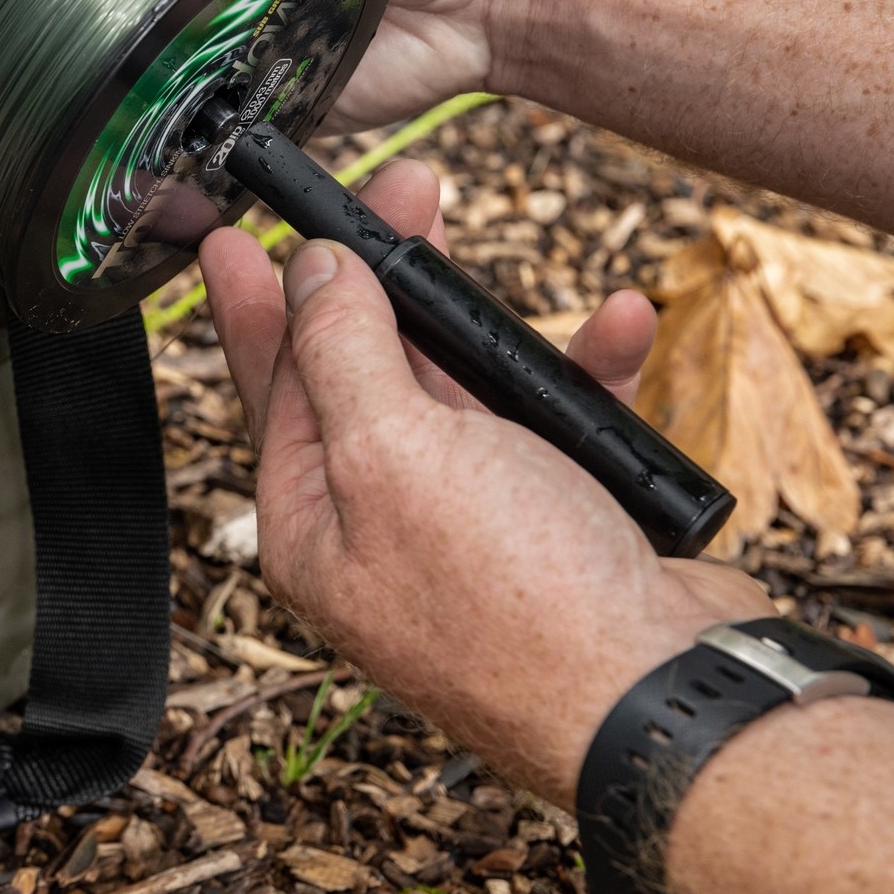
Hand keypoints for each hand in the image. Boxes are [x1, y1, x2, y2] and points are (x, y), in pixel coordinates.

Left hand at [198, 160, 773, 803]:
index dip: (257, 302)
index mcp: (317, 522)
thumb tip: (308, 276)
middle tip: (392, 194)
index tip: (232, 238)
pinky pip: (560, 428)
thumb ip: (341, 351)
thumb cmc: (514, 598)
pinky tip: (617, 324)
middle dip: (377, 277)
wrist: (661, 699)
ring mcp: (476, 527)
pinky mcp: (562, 527)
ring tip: (490, 243)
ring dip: (484, 320)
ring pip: (465, 391)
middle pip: (364, 374)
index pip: (273, 388)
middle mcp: (385, 525)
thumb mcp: (393, 450)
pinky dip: (582, 374)